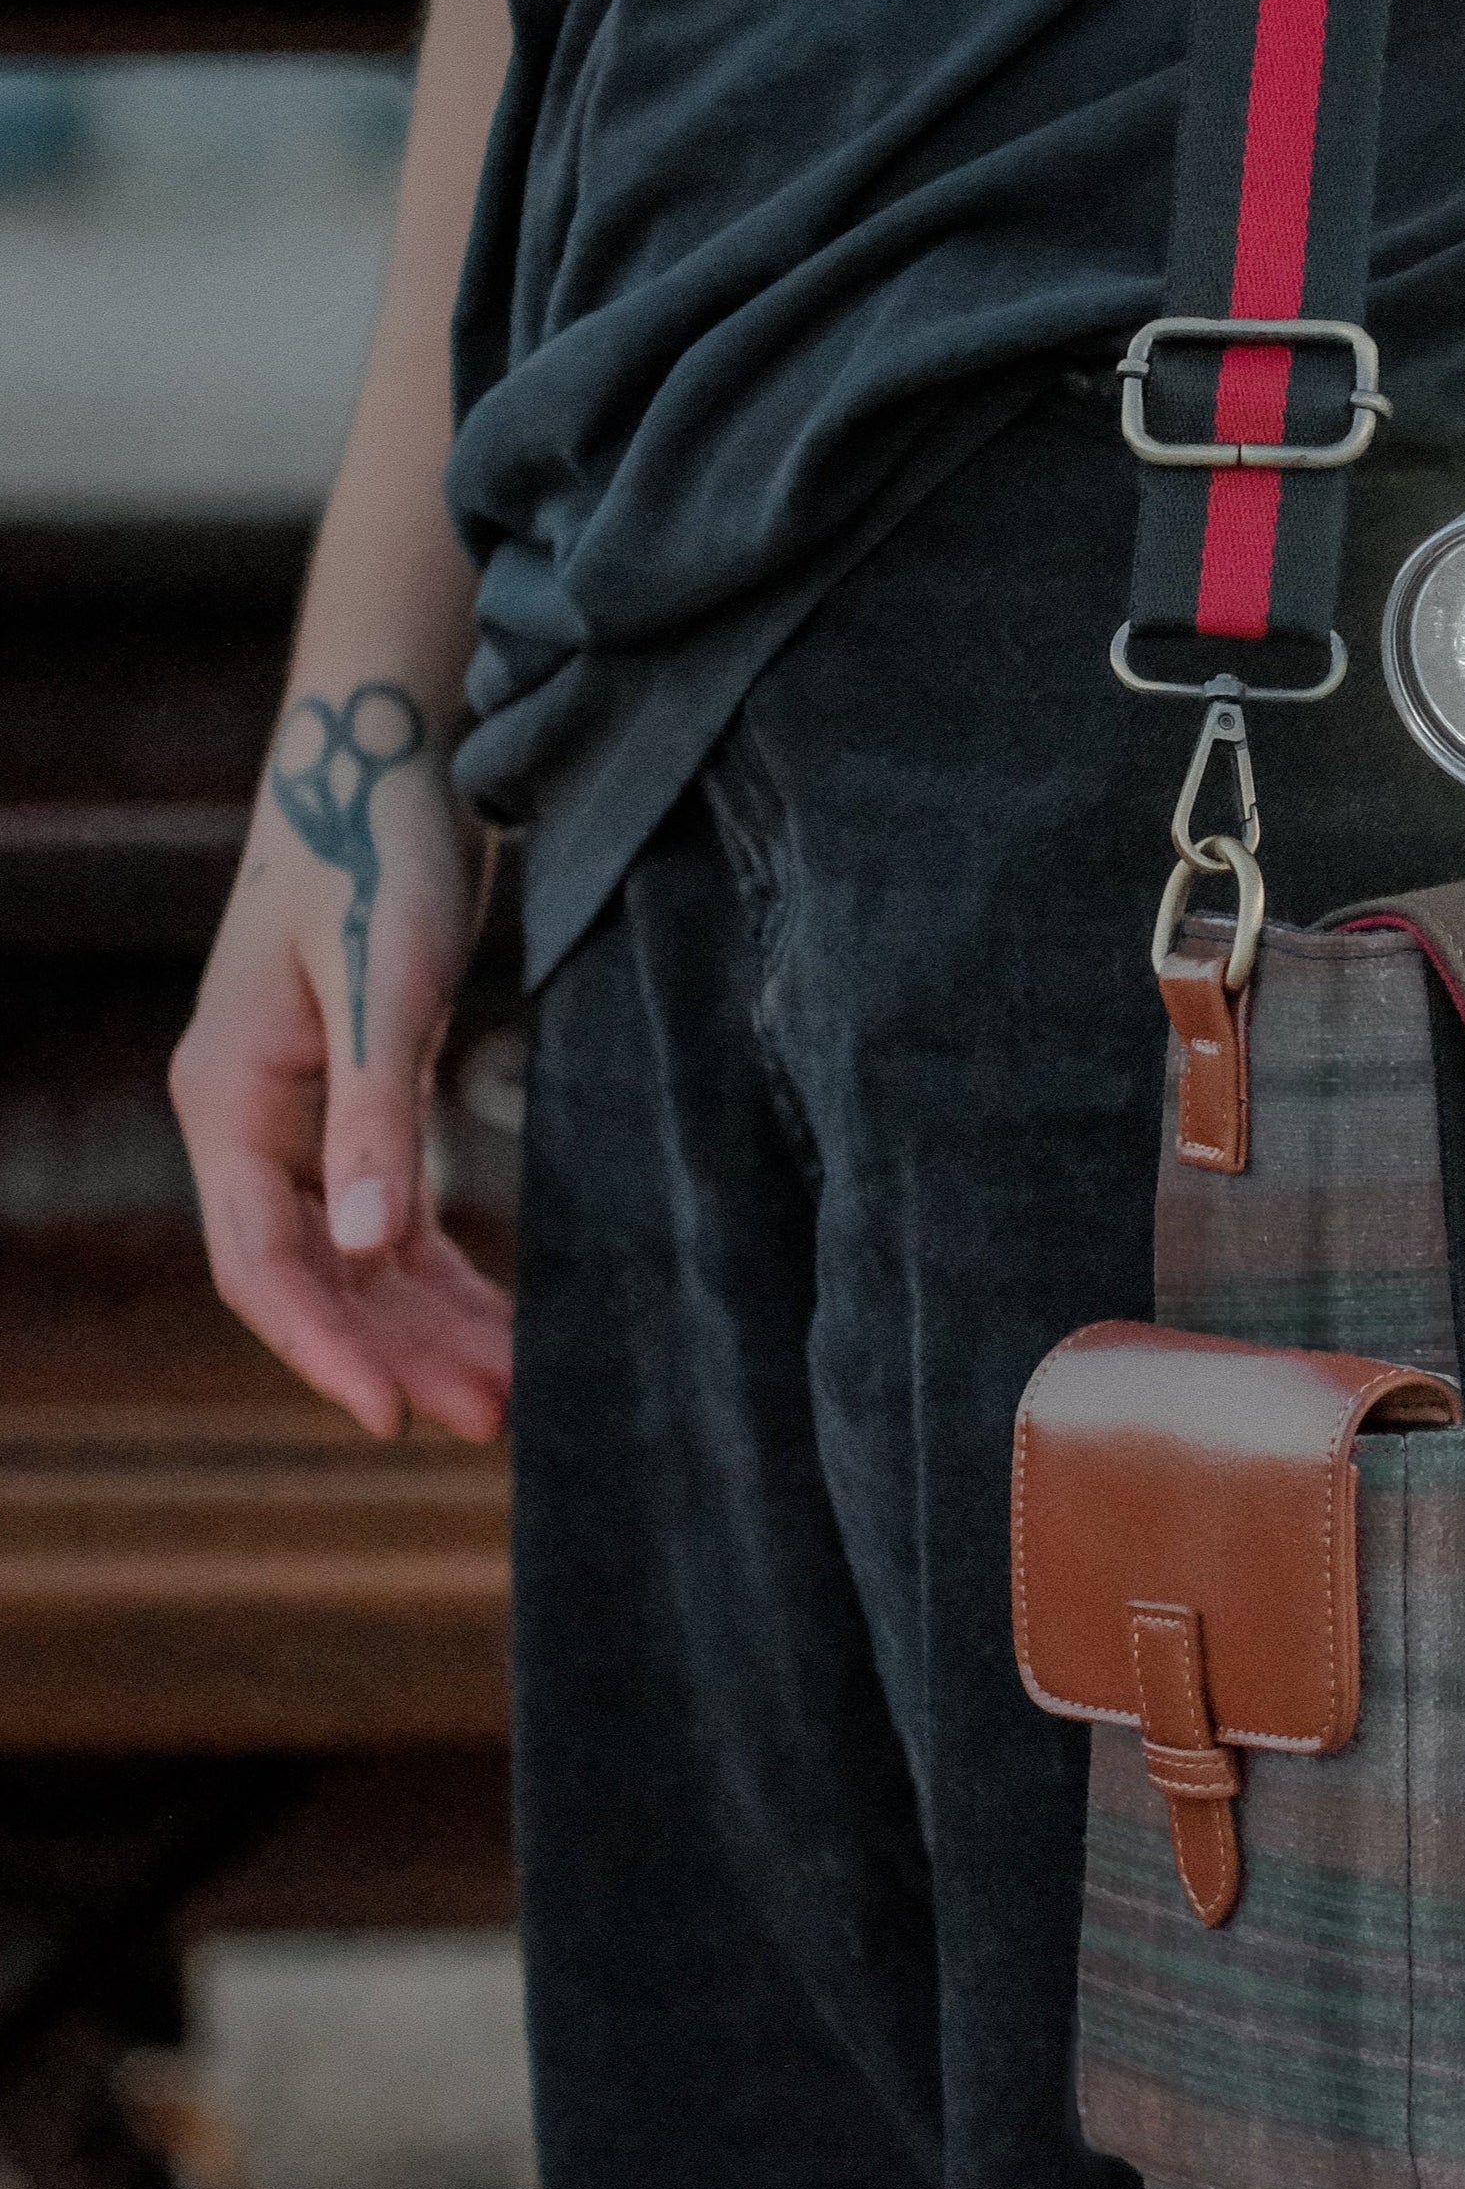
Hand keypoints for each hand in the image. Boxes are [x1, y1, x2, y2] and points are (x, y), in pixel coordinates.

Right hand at [169, 683, 512, 1441]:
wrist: (384, 765)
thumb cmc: (376, 855)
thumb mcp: (385, 986)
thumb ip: (377, 1116)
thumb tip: (362, 1248)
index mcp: (229, 1102)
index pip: (263, 1263)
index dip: (323, 1349)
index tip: (395, 1418)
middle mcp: (253, 1124)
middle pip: (315, 1278)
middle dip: (397, 1355)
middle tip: (492, 1423)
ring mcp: (302, 1121)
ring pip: (359, 1261)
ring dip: (429, 1328)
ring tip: (511, 1398)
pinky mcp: (359, 1107)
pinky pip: (392, 1222)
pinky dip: (446, 1276)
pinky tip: (503, 1326)